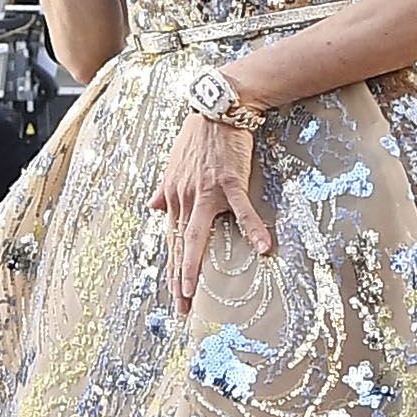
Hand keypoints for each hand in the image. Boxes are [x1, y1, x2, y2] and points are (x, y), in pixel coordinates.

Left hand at [158, 104, 274, 315]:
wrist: (218, 108)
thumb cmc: (198, 135)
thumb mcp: (174, 163)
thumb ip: (164, 188)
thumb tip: (152, 206)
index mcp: (173, 195)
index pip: (172, 239)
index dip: (172, 267)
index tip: (175, 293)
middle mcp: (185, 197)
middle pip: (179, 245)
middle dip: (178, 279)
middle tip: (182, 307)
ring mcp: (206, 191)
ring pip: (196, 235)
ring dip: (193, 266)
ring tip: (194, 293)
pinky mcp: (230, 181)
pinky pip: (242, 210)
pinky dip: (253, 229)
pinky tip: (263, 248)